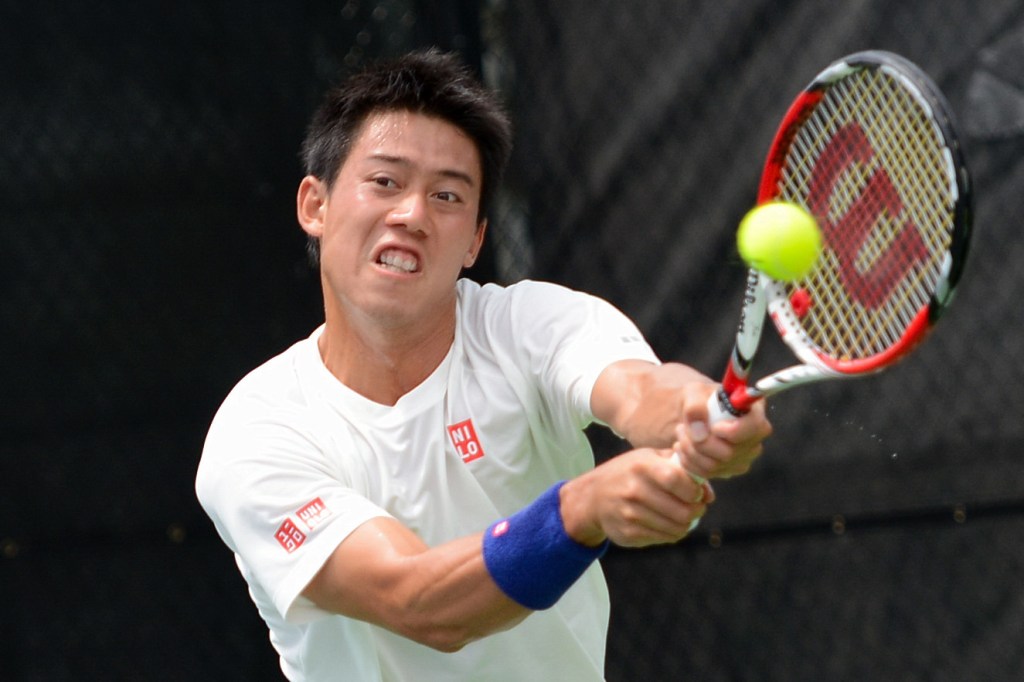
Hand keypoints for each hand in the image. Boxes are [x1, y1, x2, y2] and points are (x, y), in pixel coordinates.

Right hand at [558, 448, 713, 548]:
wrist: (592, 498)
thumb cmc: (628, 473)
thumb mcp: (649, 458)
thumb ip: (681, 468)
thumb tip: (708, 494)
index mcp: (641, 466)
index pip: (678, 480)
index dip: (695, 490)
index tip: (696, 492)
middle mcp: (634, 490)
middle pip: (683, 511)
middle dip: (696, 511)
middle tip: (696, 507)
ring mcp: (630, 514)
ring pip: (677, 528)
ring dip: (686, 524)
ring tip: (682, 515)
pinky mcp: (628, 534)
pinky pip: (664, 538)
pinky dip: (671, 533)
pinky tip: (665, 523)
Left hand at [672, 397, 771, 480]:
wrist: (695, 416)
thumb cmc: (700, 400)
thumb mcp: (693, 393)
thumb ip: (696, 406)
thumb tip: (699, 433)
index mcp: (753, 410)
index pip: (755, 427)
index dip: (733, 431)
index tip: (714, 427)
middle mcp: (755, 437)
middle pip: (729, 453)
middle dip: (699, 442)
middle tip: (682, 427)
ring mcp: (744, 456)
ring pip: (714, 465)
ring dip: (689, 449)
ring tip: (681, 433)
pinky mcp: (730, 469)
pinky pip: (706, 473)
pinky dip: (688, 460)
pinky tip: (682, 445)